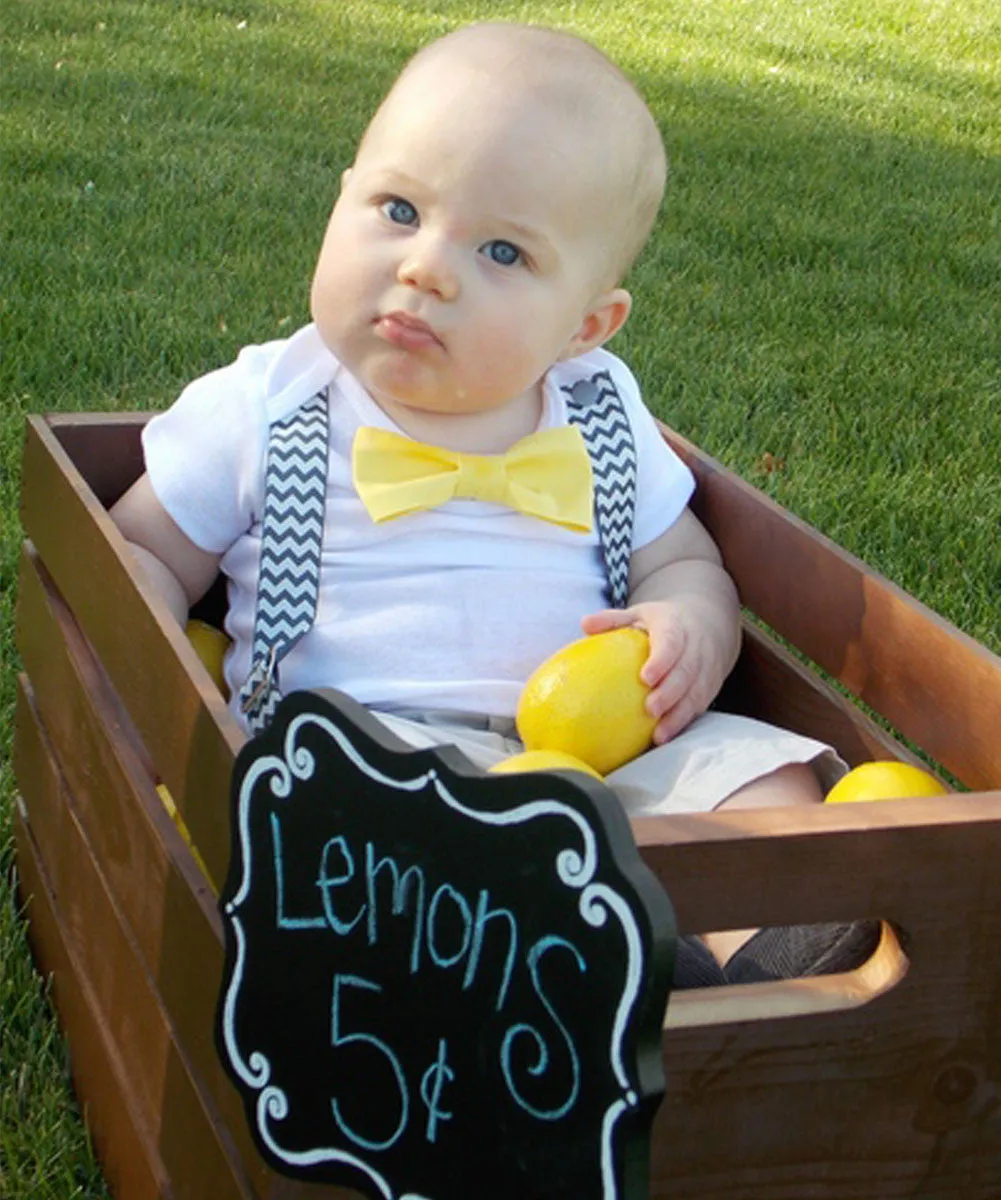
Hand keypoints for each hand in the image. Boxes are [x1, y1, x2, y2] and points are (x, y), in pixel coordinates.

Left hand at [580, 600, 732, 744]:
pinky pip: (699, 706)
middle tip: (649, 709)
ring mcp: (705, 668)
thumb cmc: (662, 624)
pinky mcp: (709, 687)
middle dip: (670, 692)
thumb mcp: (639, 614)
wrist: (707, 624)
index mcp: (675, 626)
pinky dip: (683, 722)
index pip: (671, 642)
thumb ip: (613, 620)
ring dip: (678, 714)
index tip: (646, 678)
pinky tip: (665, 737)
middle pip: (686, 671)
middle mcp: (695, 647)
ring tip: (658, 734)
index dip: (661, 660)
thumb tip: (584, 623)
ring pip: (696, 693)